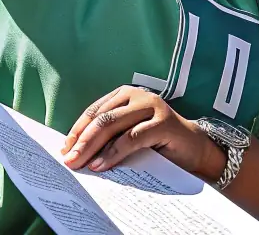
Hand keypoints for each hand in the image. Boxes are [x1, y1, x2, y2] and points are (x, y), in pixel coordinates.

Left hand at [61, 86, 222, 178]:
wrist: (193, 148)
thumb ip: (110, 135)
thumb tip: (78, 150)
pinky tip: (102, 164)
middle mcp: (136, 95)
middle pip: (101, 118)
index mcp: (124, 94)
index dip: (78, 129)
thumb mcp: (129, 134)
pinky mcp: (162, 121)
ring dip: (93, 147)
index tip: (64, 147)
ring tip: (81, 163)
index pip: (95, 111)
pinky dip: (113, 152)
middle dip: (81, 140)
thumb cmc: (157, 142)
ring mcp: (150, 105)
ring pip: (112, 125)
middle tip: (68, 159)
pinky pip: (131, 138)